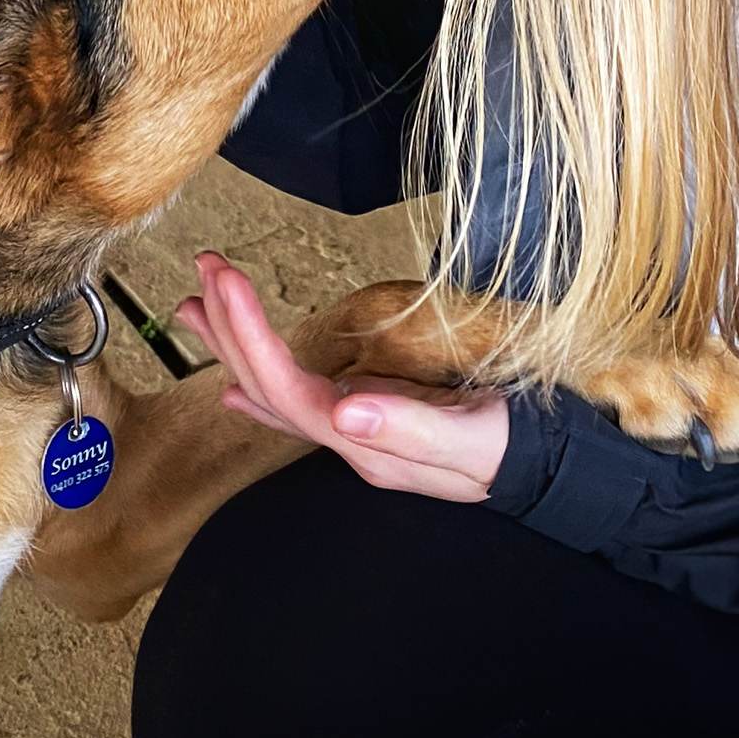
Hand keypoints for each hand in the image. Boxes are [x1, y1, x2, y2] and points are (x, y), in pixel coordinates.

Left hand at [177, 252, 508, 503]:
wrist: (542, 471)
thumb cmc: (512, 450)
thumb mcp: (473, 438)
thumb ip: (412, 426)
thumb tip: (346, 407)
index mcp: (363, 441)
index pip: (287, 388)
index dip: (250, 336)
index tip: (226, 282)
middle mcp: (347, 438)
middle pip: (266, 387)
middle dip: (230, 325)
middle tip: (206, 266)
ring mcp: (352, 431)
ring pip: (272, 392)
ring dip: (232, 344)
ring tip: (196, 301)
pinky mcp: (366, 419)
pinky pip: (296, 404)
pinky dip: (259, 384)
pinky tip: (231, 384)